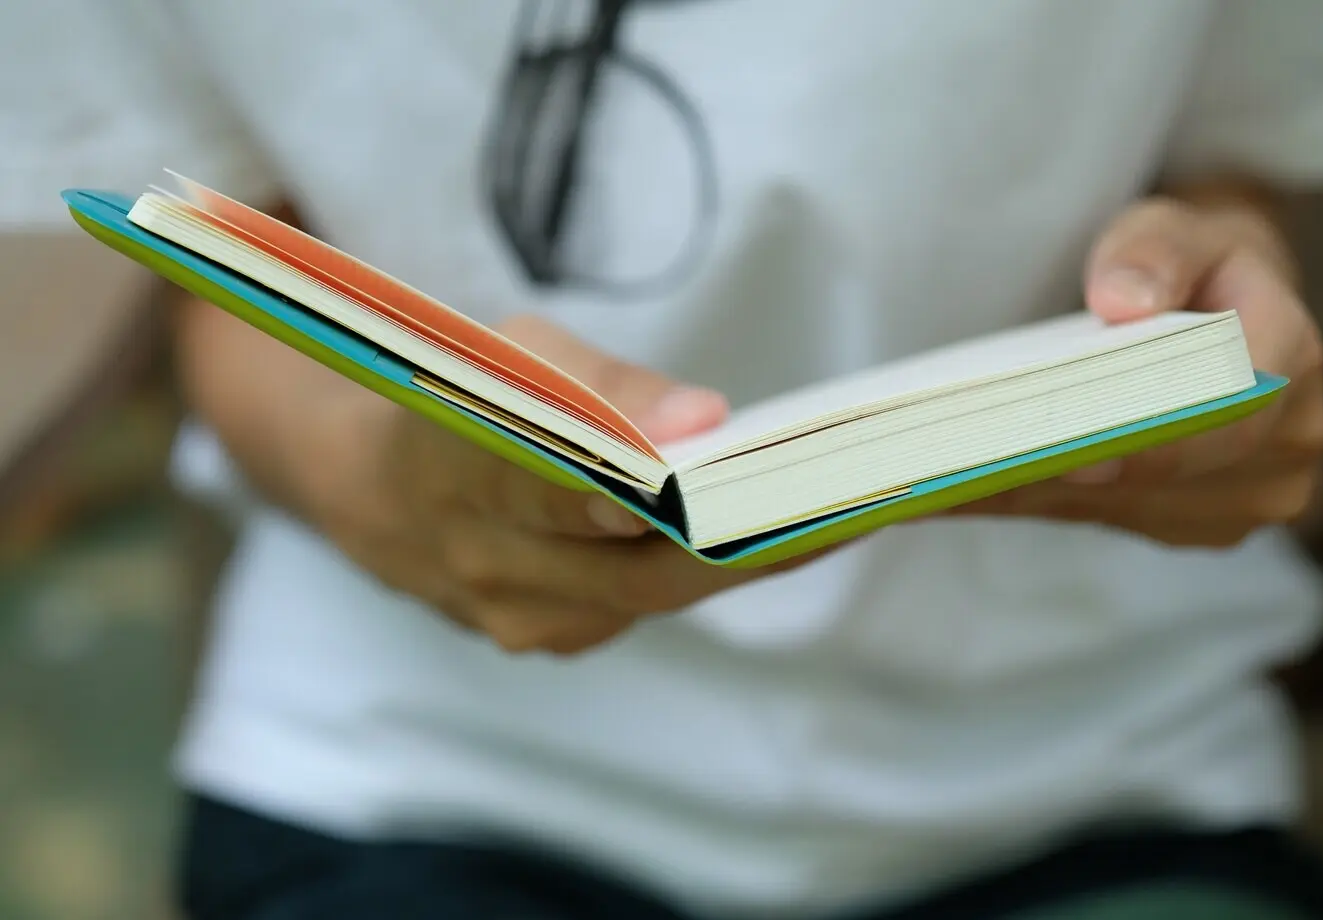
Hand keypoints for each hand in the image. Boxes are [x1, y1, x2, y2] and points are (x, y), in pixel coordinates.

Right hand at [309, 315, 809, 654]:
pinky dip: (710, 568)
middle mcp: (481, 563)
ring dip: (745, 555)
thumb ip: (606, 383)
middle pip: (629, 565)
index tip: (696, 467)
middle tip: (840, 498)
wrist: (378, 495)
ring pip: (652, 595)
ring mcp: (515, 618)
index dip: (620, 482)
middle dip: (738, 535)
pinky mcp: (550, 639)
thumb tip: (705, 420)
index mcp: (449, 465)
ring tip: (839, 508)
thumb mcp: (515, 351)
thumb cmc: (462, 395)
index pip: (537, 482)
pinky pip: (645, 607)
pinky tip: (775, 533)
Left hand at [956, 194, 1322, 546]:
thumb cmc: (1189, 264)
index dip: (1154, 441)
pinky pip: (1103, 519)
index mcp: (1291, 359)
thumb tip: (1121, 301)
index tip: (1076, 459)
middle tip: (969, 472)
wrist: (1221, 310)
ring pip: (1125, 506)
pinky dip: (1032, 498)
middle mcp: (1285, 444)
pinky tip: (959, 488)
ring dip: (1035, 491)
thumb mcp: (1174, 226)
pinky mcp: (1193, 523)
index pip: (1229, 410)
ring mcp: (1243, 497)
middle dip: (1068, 471)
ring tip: (944, 480)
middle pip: (1166, 474)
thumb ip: (1152, 251)